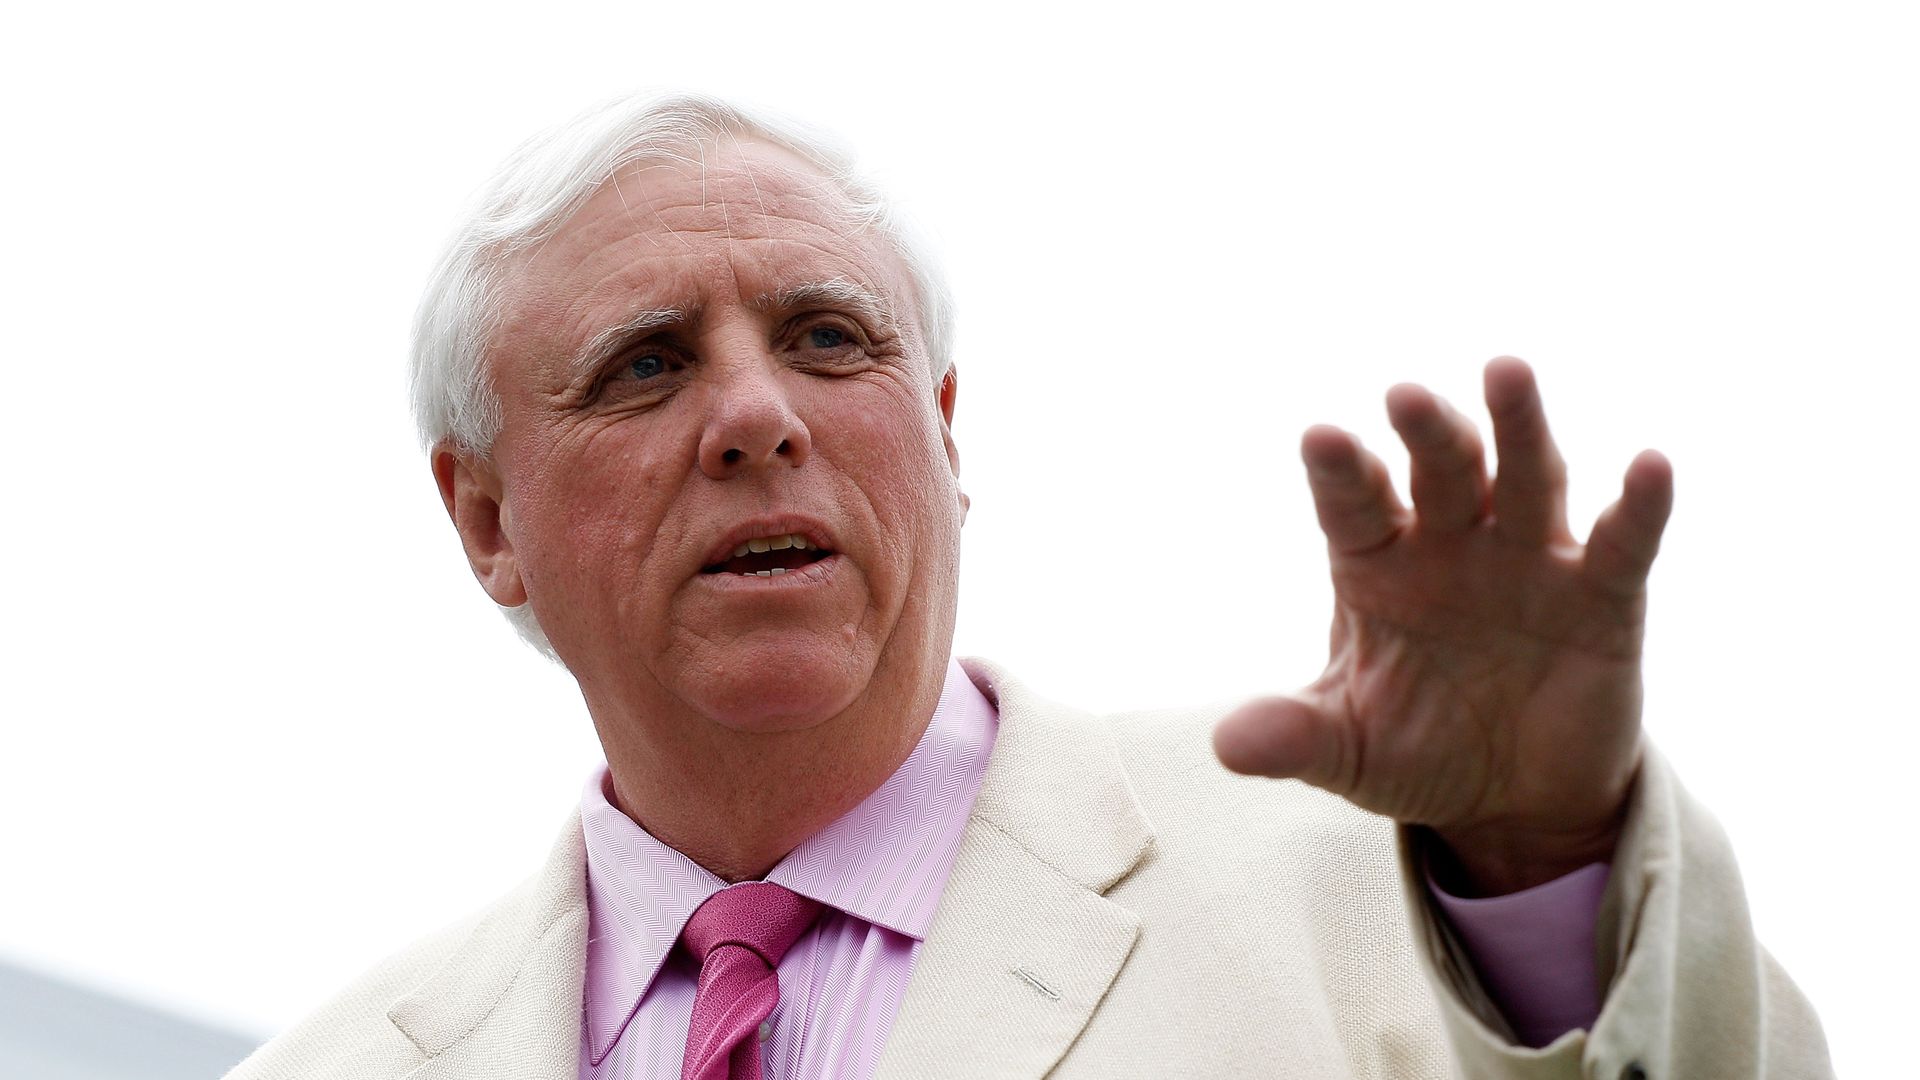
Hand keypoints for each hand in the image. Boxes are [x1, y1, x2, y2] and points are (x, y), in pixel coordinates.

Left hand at [1212, 358, 1673, 894]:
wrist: (1513, 796)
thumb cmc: (1416, 747)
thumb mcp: (1348, 751)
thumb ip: (1294, 737)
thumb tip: (1228, 745)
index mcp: (1379, 563)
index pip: (1354, 504)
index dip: (1340, 472)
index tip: (1321, 439)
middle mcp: (1453, 541)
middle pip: (1439, 470)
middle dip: (1425, 431)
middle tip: (1404, 394)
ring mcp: (1530, 558)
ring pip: (1526, 476)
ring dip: (1518, 426)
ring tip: (1506, 371)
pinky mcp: (1604, 596)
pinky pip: (1623, 543)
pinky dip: (1638, 506)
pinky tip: (1650, 465)